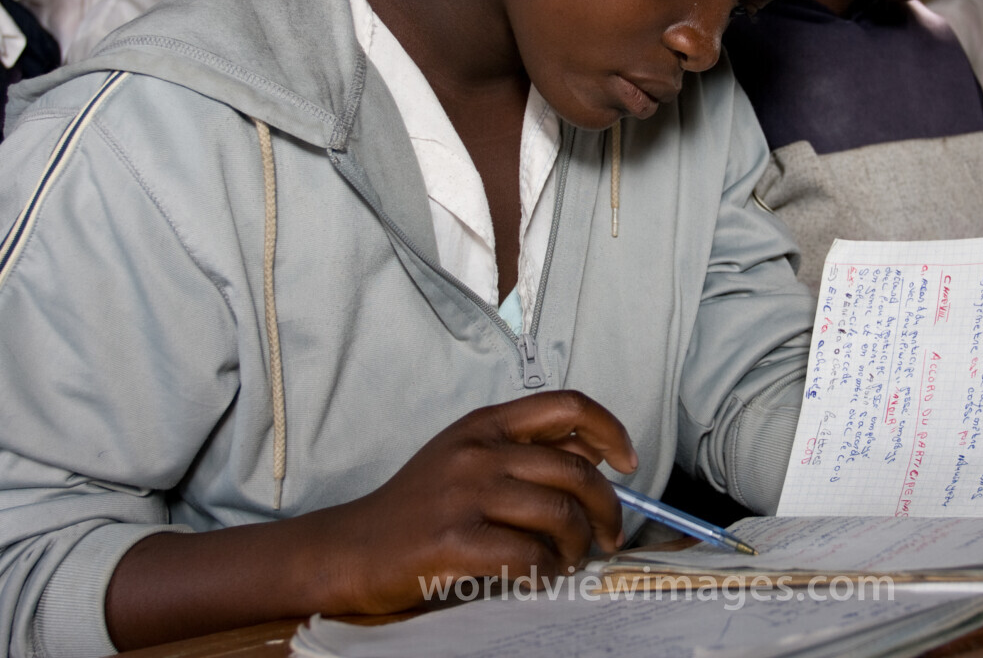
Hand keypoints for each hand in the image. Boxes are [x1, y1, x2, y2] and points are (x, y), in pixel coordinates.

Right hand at [319, 389, 636, 613]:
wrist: (353, 547)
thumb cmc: (419, 506)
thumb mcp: (469, 457)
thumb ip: (525, 451)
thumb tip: (598, 456)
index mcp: (486, 423)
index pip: (568, 406)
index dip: (611, 430)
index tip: (629, 463)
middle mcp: (479, 450)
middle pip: (576, 470)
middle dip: (607, 510)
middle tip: (607, 536)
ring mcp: (465, 493)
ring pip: (560, 515)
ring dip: (578, 547)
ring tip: (568, 561)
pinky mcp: (454, 540)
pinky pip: (530, 558)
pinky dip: (547, 574)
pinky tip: (538, 577)